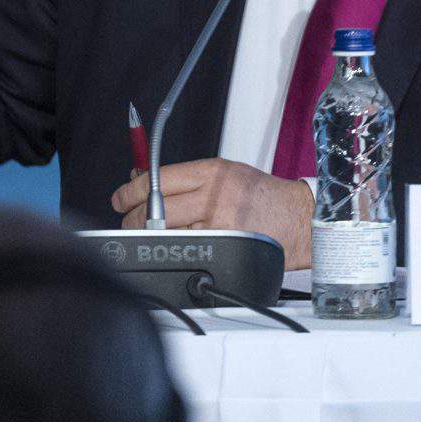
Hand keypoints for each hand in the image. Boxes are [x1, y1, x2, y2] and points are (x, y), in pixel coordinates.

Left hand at [110, 158, 314, 270]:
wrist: (301, 219)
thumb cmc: (264, 195)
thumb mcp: (225, 172)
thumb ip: (186, 177)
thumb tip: (142, 177)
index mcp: (213, 171)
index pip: (159, 178)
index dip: (132, 190)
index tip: (120, 197)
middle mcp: (215, 196)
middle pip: (158, 207)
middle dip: (133, 216)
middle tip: (127, 220)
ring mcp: (220, 224)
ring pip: (169, 232)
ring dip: (150, 236)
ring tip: (145, 235)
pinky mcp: (227, 247)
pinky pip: (189, 249)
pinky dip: (173, 249)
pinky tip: (169, 248)